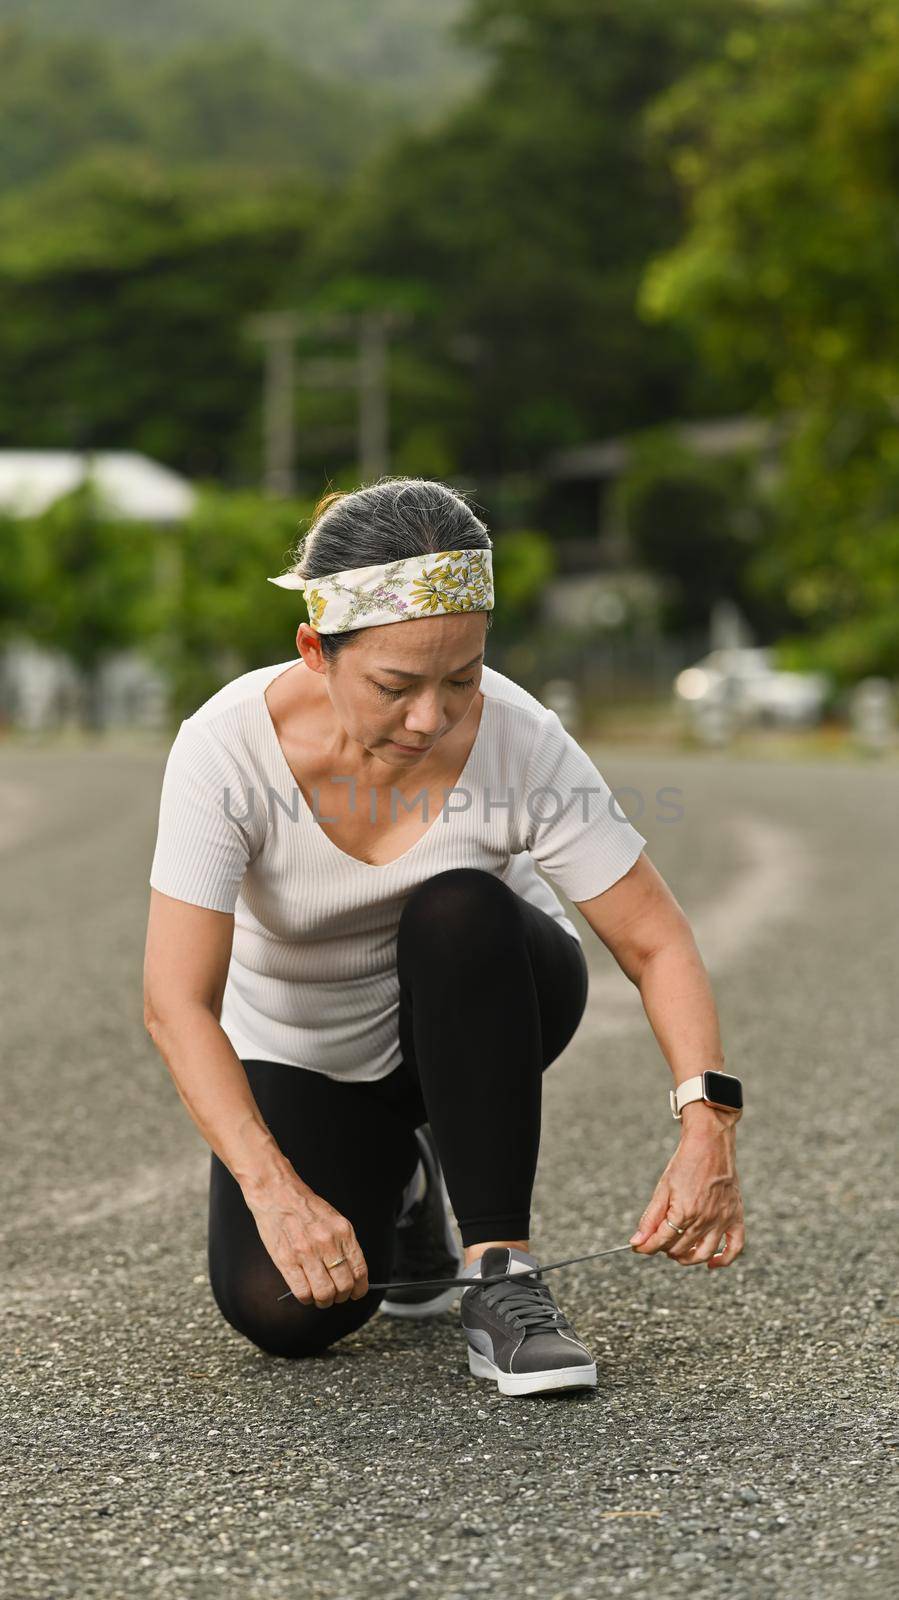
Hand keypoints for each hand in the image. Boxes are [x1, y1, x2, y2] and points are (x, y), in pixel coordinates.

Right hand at [244, 1172, 369, 1308]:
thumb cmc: (305, 1207)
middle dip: (341, 1297)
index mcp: (343, 1232)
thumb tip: (352, 1272)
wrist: (277, 1194)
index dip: (359, 1288)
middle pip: (343, 1286)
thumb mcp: (334, 1220)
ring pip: (324, 1293)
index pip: (359, 1270)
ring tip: (320, 1296)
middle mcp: (327, 1243)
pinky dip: (306, 1298)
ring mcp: (306, 1253)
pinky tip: (305, 1292)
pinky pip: (302, 1292)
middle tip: (335, 1295)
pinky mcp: (286, 1261)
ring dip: (324, 1301)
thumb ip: (344, 1245)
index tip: (356, 1292)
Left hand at [629, 1104, 744, 1268]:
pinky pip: (734, 1247)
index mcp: (684, 1211)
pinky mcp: (736, 1217)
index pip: (661, 1241)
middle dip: (664, 1248)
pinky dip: (723, 1260)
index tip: (637, 1247)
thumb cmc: (685, 1163)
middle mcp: (705, 1219)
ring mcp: (722, 1220)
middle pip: (680, 1248)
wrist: (710, 1144)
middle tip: (658, 1241)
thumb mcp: (663, 1188)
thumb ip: (650, 1218)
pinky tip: (711, 1263)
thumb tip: (636, 1242)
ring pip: (703, 1254)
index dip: (646, 1246)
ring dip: (687, 1258)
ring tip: (677, 1252)